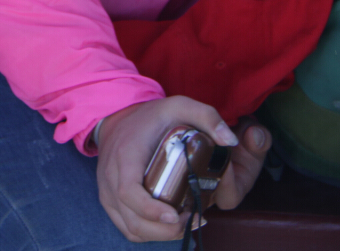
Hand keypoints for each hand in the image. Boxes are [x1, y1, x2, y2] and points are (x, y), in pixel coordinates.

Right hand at [95, 96, 269, 241]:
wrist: (117, 119)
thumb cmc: (150, 116)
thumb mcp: (178, 105)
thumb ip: (206, 116)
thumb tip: (230, 141)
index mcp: (126, 156)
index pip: (129, 191)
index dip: (151, 210)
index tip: (175, 214)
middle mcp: (111, 178)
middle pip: (133, 218)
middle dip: (165, 229)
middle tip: (194, 218)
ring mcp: (108, 193)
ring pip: (132, 228)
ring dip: (161, 235)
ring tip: (188, 222)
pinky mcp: (111, 203)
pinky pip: (129, 228)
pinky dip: (151, 234)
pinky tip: (172, 225)